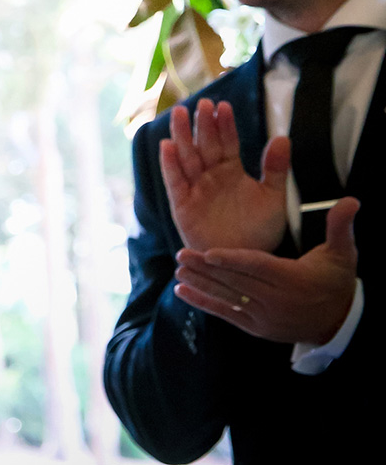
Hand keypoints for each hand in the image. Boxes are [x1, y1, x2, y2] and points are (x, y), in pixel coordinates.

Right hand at [160, 99, 289, 253]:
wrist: (243, 262)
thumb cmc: (259, 231)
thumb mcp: (274, 198)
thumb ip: (276, 169)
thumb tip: (283, 137)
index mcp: (231, 170)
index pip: (227, 142)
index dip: (225, 125)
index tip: (224, 106)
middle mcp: (210, 175)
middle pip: (204, 145)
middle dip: (203, 125)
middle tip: (203, 104)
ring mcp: (195, 188)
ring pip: (186, 157)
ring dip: (182, 135)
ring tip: (180, 114)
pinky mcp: (182, 204)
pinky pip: (174, 181)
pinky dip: (170, 164)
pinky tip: (167, 146)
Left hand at [174, 198, 360, 344]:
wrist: (339, 323)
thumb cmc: (336, 282)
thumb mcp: (342, 254)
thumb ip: (340, 226)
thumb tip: (351, 200)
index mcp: (293, 279)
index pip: (258, 267)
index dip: (232, 260)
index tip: (208, 252)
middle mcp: (277, 301)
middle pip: (237, 282)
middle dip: (207, 269)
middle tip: (180, 254)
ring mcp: (265, 317)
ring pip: (228, 298)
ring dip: (201, 284)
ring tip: (178, 270)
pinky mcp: (257, 328)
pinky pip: (227, 314)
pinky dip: (205, 304)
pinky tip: (183, 292)